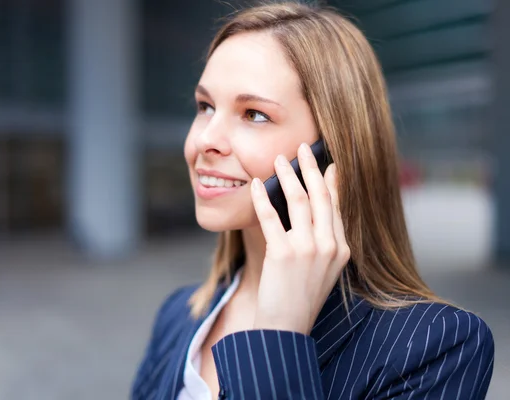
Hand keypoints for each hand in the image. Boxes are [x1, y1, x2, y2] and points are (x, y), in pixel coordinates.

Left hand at [250, 142, 350, 334]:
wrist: (286, 329)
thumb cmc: (300, 298)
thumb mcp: (323, 269)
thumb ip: (323, 241)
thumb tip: (313, 211)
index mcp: (341, 249)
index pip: (336, 206)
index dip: (331, 181)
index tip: (327, 163)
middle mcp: (329, 246)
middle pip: (321, 196)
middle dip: (311, 167)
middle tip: (303, 147)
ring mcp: (307, 250)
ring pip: (299, 201)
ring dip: (287, 175)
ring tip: (279, 159)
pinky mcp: (283, 255)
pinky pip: (270, 218)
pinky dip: (261, 198)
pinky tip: (254, 184)